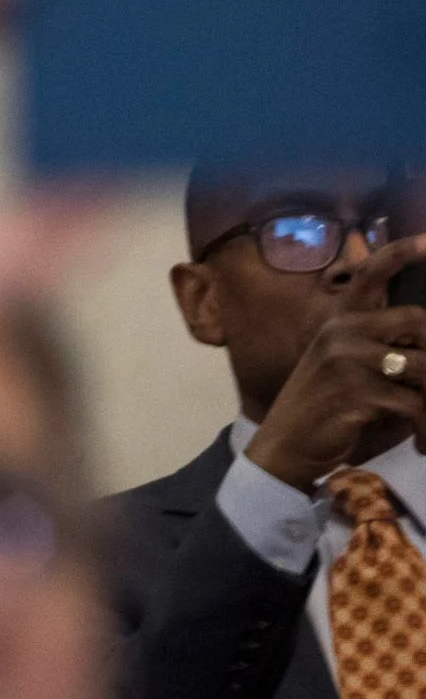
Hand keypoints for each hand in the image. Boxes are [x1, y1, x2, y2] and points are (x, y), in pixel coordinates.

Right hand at [242, 237, 425, 491]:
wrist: (286, 446)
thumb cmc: (325, 409)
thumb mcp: (350, 370)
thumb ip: (385, 352)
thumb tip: (424, 347)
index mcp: (340, 321)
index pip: (370, 274)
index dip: (401, 252)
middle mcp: (342, 331)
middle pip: (417, 320)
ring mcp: (347, 360)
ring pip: (423, 366)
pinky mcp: (355, 392)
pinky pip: (415, 403)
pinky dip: (425, 428)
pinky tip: (421, 444)